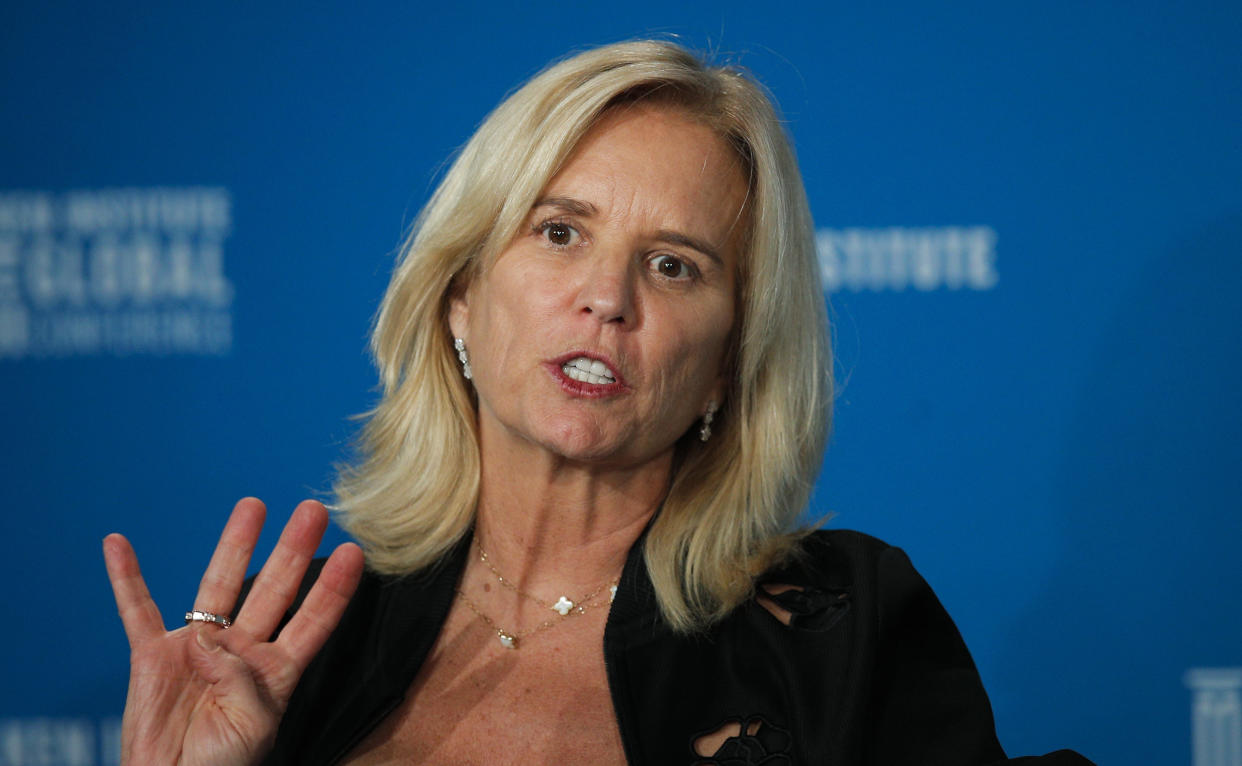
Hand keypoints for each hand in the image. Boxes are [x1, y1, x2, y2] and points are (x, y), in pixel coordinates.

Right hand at [104, 498, 363, 765]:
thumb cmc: (220, 765)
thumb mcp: (252, 725)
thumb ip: (242, 681)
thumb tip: (208, 641)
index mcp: (276, 670)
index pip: (313, 618)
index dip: (334, 587)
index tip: (354, 550)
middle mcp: (242, 649)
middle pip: (274, 588)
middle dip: (294, 549)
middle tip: (314, 510)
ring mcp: (198, 647)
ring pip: (220, 584)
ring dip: (235, 543)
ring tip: (253, 506)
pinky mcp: (152, 655)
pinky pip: (137, 609)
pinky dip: (125, 577)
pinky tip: (118, 544)